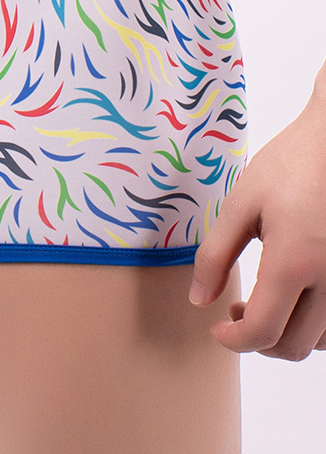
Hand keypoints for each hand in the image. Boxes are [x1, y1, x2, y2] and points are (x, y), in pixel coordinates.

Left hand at [188, 84, 325, 360]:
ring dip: (287, 334)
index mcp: (294, 262)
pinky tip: (292, 293)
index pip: (262, 331)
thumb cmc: (289, 164)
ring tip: (262, 301)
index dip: (232, 340)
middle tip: (233, 310)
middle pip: (293, 346)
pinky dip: (313, 323)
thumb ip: (215, 255)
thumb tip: (198, 299)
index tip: (215, 328)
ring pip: (320, 340)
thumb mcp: (240, 204)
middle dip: (256, 340)